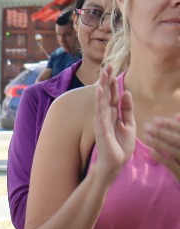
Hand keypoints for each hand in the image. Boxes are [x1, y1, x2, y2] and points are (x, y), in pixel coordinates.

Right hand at [90, 63, 135, 184]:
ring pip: (102, 100)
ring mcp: (102, 121)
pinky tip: (99, 91)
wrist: (114, 163)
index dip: (112, 83)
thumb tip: (127, 93)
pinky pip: (100, 111)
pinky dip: (99, 100)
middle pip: (106, 94)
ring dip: (102, 87)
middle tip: (107, 66)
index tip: (112, 69)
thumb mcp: (129, 125)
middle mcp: (106, 115)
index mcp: (113, 114)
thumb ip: (127, 109)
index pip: (112, 95)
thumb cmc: (120, 145)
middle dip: (106, 80)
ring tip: (103, 74)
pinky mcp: (102, 128)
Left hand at [143, 112, 179, 183]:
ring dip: (159, 143)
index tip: (155, 119)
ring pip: (174, 151)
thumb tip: (177, 115)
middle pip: (178, 139)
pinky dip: (161, 158)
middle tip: (146, 126)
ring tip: (146, 137)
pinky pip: (172, 165)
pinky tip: (150, 152)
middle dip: (162, 132)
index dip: (169, 124)